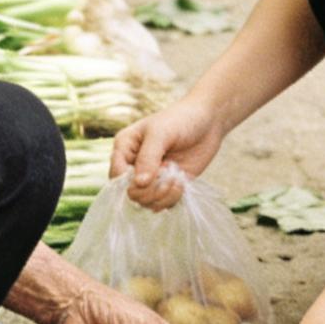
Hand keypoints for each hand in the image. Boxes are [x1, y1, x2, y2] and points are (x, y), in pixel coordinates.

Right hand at [110, 94, 224, 210]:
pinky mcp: (167, 185)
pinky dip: (171, 199)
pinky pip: (162, 204)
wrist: (208, 121)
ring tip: (176, 180)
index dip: (130, 182)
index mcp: (125, 148)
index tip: (150, 176)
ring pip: (146, 202)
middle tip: (168, 178)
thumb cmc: (180, 119)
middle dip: (149, 191)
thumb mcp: (161, 133)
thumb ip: (148, 157)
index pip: (116, 175)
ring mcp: (151, 177)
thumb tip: (139, 184)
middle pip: (130, 193)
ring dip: (162, 197)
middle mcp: (134, 165)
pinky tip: (181, 184)